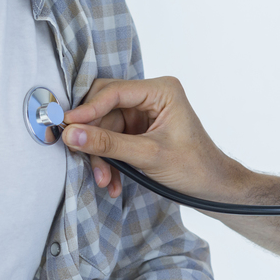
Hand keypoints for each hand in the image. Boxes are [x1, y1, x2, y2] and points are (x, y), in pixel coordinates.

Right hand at [61, 76, 246, 201]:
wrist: (213, 189)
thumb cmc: (194, 167)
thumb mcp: (148, 156)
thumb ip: (109, 145)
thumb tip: (71, 135)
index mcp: (161, 90)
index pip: (114, 92)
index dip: (87, 109)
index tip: (66, 126)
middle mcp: (150, 96)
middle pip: (104, 107)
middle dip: (93, 136)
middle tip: (78, 154)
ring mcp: (143, 114)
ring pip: (104, 128)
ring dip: (101, 156)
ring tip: (105, 180)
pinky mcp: (138, 131)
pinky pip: (112, 141)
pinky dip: (109, 161)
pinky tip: (113, 181)